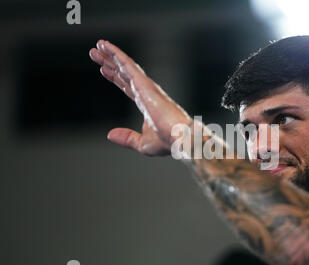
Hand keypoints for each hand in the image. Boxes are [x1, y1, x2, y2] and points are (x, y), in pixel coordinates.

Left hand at [89, 39, 191, 155]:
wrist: (180, 138)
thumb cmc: (168, 142)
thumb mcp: (142, 143)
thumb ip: (127, 138)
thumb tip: (110, 134)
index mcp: (148, 106)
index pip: (128, 88)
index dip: (116, 78)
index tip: (105, 70)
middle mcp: (147, 93)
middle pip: (124, 74)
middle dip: (110, 63)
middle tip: (96, 53)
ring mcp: (147, 88)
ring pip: (126, 67)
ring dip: (112, 55)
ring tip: (98, 45)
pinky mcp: (145, 85)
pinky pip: (129, 67)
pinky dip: (117, 56)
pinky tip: (107, 48)